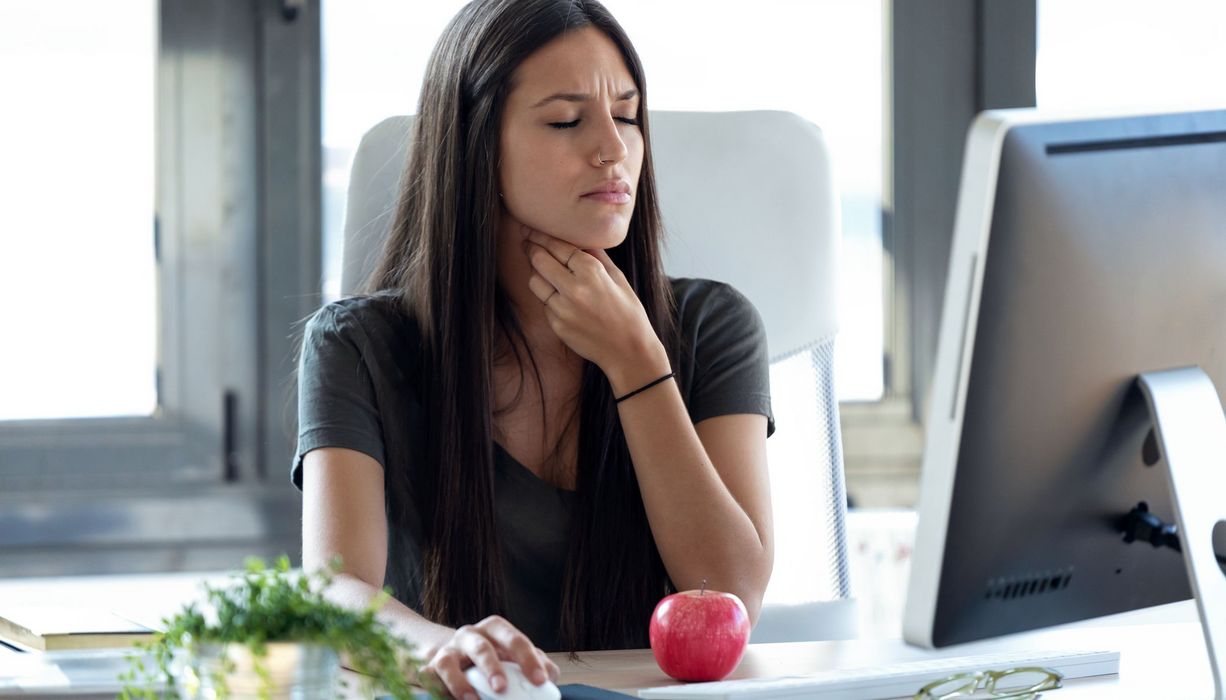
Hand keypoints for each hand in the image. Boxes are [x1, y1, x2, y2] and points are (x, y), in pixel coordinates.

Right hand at [417, 615, 559, 698]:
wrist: (454, 655)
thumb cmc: (492, 657)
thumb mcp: (512, 656)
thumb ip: (534, 663)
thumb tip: (551, 676)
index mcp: (495, 629)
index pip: (515, 640)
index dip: (528, 659)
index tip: (540, 680)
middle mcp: (470, 635)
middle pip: (482, 648)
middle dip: (492, 668)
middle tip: (501, 688)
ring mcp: (448, 651)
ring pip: (449, 662)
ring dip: (461, 683)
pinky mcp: (430, 667)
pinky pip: (429, 678)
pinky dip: (437, 689)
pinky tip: (447, 699)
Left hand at [522, 228, 669, 393]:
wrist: (628, 351)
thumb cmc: (627, 311)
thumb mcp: (618, 277)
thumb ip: (596, 255)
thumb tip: (578, 236)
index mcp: (592, 271)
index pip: (557, 246)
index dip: (541, 235)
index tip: (531, 229)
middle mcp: (574, 288)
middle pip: (539, 259)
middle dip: (531, 248)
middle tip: (528, 243)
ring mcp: (562, 309)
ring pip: (535, 281)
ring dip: (537, 273)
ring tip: (544, 270)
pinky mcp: (556, 325)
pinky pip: (544, 304)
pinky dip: (549, 297)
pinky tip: (561, 298)